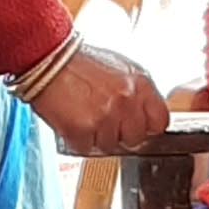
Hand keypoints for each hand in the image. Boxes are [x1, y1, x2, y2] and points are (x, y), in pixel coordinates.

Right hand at [31, 42, 167, 155]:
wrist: (48, 60)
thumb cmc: (80, 62)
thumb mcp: (120, 68)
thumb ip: (137, 92)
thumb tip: (144, 115)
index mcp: (140, 82)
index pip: (160, 121)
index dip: (146, 127)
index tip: (137, 127)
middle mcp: (127, 99)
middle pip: (136, 138)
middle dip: (120, 135)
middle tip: (104, 121)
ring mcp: (106, 115)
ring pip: (110, 146)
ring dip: (96, 137)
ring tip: (85, 116)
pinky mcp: (84, 128)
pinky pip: (87, 149)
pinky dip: (78, 141)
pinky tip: (73, 121)